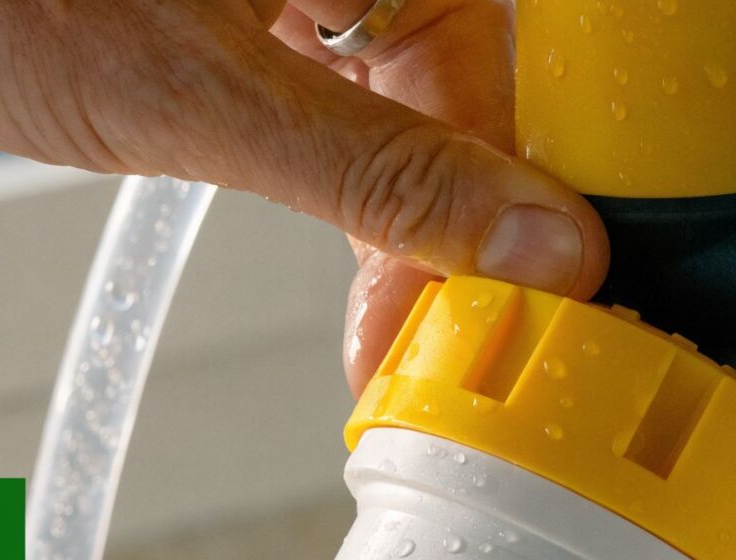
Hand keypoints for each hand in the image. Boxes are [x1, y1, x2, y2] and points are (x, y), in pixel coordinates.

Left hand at [0, 0, 609, 393]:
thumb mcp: (197, 99)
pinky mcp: (240, 15)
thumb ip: (377, 175)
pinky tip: (356, 272)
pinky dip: (351, 195)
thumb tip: (538, 242)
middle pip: (469, 88)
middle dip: (462, 227)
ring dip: (407, 224)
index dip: (528, 196)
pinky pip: (338, 106)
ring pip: (405, 105)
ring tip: (395, 336)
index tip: (524, 315)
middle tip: (440, 351)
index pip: (507, 64)